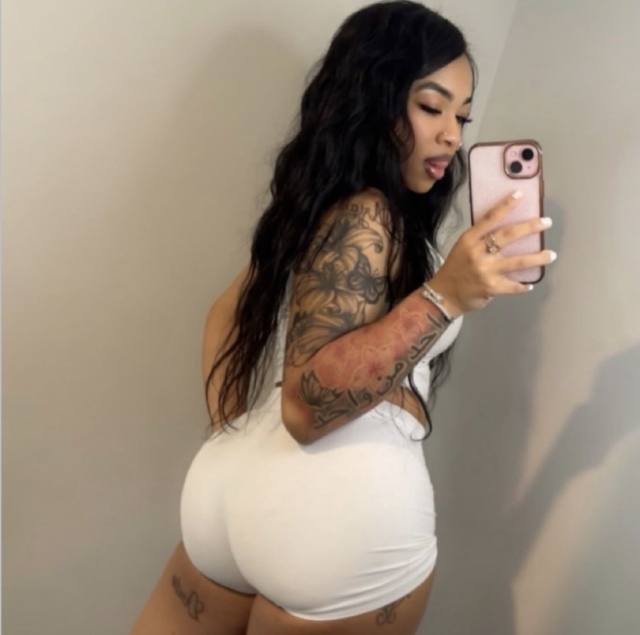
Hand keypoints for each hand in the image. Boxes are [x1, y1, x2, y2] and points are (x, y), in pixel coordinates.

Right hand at [428, 191, 555, 315]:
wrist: (443, 295)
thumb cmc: (455, 269)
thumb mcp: (463, 248)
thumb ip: (480, 239)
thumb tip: (508, 231)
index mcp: (469, 240)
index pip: (490, 218)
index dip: (506, 205)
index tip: (520, 195)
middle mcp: (477, 253)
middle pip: (508, 235)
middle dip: (530, 227)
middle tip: (546, 222)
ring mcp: (485, 270)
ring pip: (518, 261)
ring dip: (537, 258)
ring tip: (550, 255)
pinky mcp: (491, 287)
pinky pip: (513, 285)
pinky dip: (523, 285)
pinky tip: (530, 284)